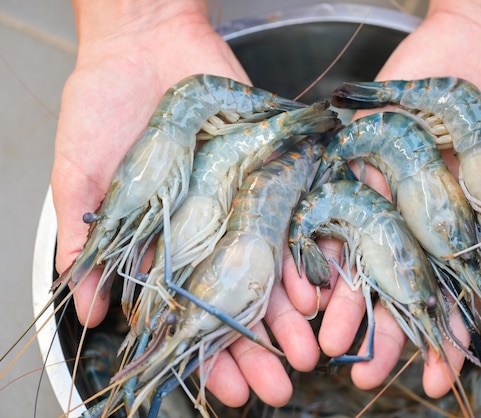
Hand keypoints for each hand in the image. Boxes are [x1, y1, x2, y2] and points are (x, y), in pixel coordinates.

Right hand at [52, 0, 316, 407]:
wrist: (142, 41)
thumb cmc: (102, 105)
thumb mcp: (80, 175)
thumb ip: (87, 239)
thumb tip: (88, 308)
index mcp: (164, 242)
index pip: (188, 313)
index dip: (207, 354)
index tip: (228, 391)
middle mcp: (207, 230)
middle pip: (236, 300)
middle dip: (257, 347)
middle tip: (280, 388)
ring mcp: (240, 202)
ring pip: (270, 269)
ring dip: (288, 314)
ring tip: (307, 353)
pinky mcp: (267, 169)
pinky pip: (291, 217)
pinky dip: (304, 255)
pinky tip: (318, 291)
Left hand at [283, 0, 480, 400]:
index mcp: (464, 230)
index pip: (451, 296)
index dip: (444, 340)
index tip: (436, 380)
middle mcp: (421, 217)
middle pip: (397, 285)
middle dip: (384, 332)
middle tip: (364, 374)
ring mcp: (388, 190)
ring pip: (360, 253)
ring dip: (346, 299)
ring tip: (331, 342)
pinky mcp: (360, 157)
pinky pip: (335, 202)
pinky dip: (322, 237)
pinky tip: (310, 278)